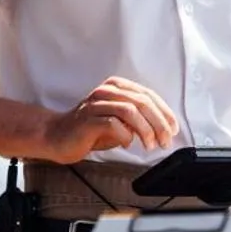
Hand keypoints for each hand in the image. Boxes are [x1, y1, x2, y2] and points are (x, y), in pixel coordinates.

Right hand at [40, 78, 178, 162]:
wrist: (57, 136)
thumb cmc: (90, 130)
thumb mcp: (119, 121)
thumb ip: (138, 120)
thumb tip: (162, 129)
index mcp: (117, 86)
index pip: (148, 95)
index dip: (164, 112)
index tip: (173, 129)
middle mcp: (107, 90)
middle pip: (142, 102)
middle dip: (159, 123)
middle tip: (165, 141)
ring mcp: (96, 103)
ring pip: (130, 111)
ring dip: (145, 130)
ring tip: (150, 145)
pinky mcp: (88, 119)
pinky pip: (113, 124)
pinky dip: (125, 135)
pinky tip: (126, 143)